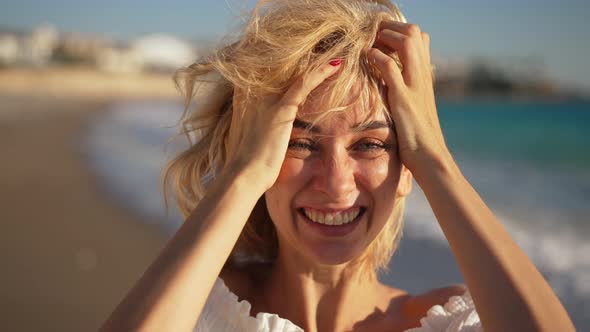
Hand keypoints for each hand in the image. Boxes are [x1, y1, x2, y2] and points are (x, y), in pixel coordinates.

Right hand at [224, 62, 341, 191]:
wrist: (243, 176)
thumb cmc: (246, 164)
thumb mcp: (247, 138)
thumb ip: (255, 125)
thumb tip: (263, 130)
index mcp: (244, 96)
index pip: (266, 69)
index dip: (284, 62)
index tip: (304, 57)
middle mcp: (253, 92)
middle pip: (281, 64)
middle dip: (303, 57)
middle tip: (324, 49)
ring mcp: (266, 99)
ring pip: (295, 69)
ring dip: (316, 60)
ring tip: (334, 52)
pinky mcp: (281, 109)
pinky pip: (304, 83)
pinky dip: (321, 72)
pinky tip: (336, 64)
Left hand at [368, 21, 450, 175]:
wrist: (430, 158)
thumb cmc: (419, 139)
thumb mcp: (415, 109)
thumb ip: (406, 92)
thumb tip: (389, 85)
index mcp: (425, 77)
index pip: (421, 38)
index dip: (401, 32)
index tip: (382, 39)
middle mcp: (423, 76)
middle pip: (415, 32)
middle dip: (392, 28)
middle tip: (374, 36)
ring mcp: (415, 85)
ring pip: (407, 41)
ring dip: (386, 36)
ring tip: (371, 43)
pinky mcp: (404, 99)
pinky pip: (389, 68)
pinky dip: (376, 58)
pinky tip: (367, 59)